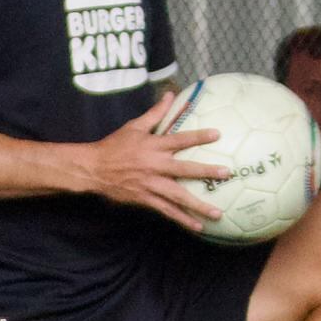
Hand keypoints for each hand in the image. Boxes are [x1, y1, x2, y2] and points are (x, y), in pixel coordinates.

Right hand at [82, 92, 229, 226]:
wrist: (93, 169)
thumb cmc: (114, 146)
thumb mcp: (134, 126)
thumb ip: (156, 113)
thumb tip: (170, 94)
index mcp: (153, 146)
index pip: (180, 140)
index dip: (199, 137)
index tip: (218, 134)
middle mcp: (155, 166)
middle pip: (184, 169)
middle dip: (206, 171)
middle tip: (226, 173)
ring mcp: (150, 184)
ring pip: (178, 196)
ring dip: (199, 205)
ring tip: (217, 213)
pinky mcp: (145, 199)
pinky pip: (167, 211)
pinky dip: (182, 219)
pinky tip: (197, 226)